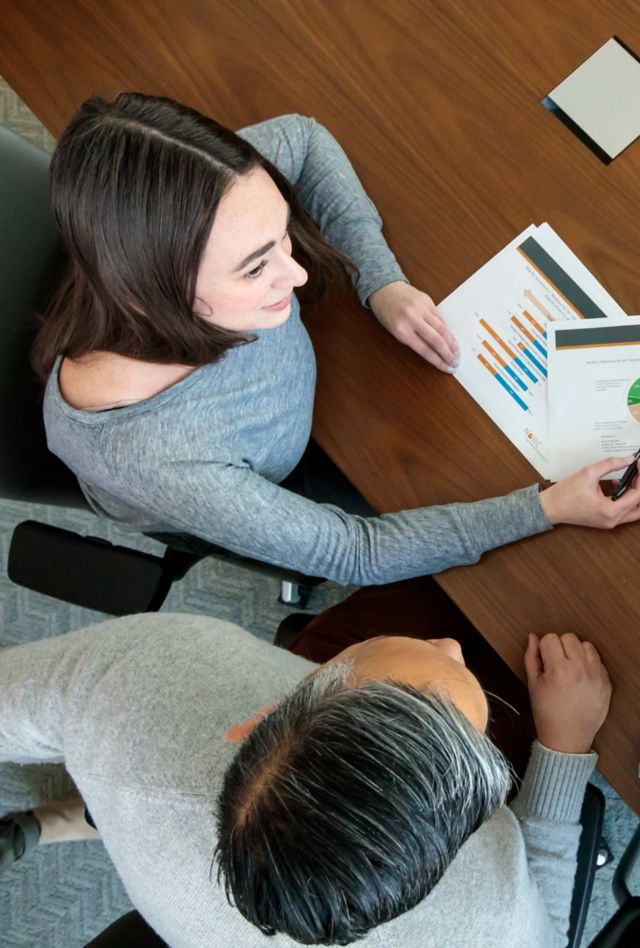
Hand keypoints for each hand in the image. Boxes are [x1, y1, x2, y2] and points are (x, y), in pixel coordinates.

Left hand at [368, 281, 458, 371]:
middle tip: (455, 362)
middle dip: (448, 354)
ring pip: (442, 328)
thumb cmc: (387, 313)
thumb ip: (413, 340)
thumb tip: (435, 353)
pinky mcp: (428, 300)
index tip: (447, 368)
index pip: (425, 350)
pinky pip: (440, 318)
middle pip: (436, 340)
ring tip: (457, 353)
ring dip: (451, 343)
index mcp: (401, 330)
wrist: (384, 289)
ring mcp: (421, 308)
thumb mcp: (395, 331)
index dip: (438, 361)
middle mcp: (412, 318)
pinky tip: (452, 339)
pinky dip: (447, 330)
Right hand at [524, 633, 611, 753]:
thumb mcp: (533, 684)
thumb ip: (531, 657)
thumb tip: (533, 637)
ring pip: (586, 645)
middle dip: (560, 647)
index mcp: (559, 670)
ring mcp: (596, 676)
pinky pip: (598, 660)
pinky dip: (589, 664)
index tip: (544, 661)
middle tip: (556, 664)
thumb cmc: (547, 713)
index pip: (550, 638)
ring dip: (577, 652)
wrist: (567, 738)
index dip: (544, 648)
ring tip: (570, 668)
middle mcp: (580, 670)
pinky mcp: (606, 682)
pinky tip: (580, 677)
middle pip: (569, 637)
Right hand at [539, 456, 639, 527]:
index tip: (638, 464)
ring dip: (634, 493)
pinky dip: (625, 498)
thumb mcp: (588, 473)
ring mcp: (609, 522)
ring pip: (634, 510)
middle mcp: (613, 520)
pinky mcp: (606, 520)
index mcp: (610, 510)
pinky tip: (616, 484)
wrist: (551, 507)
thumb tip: (628, 459)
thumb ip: (611, 464)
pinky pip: (624, 511)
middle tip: (636, 472)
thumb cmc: (566, 493)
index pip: (638, 494)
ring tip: (628, 477)